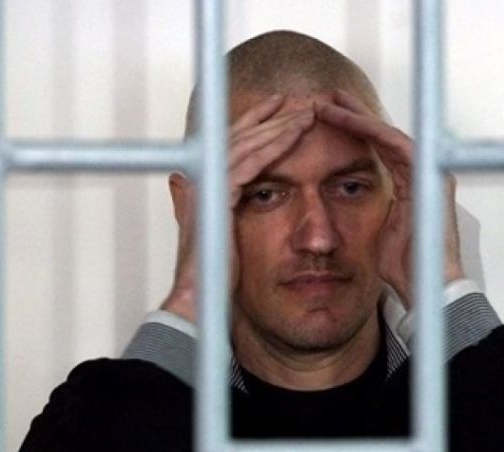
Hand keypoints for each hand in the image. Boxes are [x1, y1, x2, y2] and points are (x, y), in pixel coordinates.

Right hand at [161, 95, 315, 321]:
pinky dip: (273, 145)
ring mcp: (208, 187)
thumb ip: (222, 213)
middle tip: (297, 101)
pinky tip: (294, 133)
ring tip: (305, 112)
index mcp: (205, 188)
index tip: (278, 110)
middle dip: (270, 118)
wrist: (198, 298)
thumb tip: (219, 199)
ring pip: (247, 144)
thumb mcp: (222, 237)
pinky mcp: (217, 197)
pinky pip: (250, 163)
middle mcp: (203, 182)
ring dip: (278, 126)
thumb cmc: (213, 275)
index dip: (255, 125)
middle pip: (239, 137)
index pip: (232, 146)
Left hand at [316, 90, 461, 307]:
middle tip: (326, 98)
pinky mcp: (429, 174)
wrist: (428, 283)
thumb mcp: (378, 232)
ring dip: (357, 116)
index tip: (327, 120)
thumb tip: (344, 208)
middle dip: (354, 115)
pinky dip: (370, 129)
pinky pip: (395, 143)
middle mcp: (423, 173)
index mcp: (412, 185)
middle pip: (384, 134)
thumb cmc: (406, 267)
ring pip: (387, 132)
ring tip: (329, 103)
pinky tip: (347, 117)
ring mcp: (429, 171)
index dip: (354, 132)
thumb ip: (370, 212)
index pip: (379, 149)